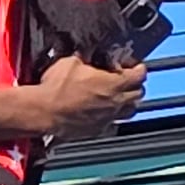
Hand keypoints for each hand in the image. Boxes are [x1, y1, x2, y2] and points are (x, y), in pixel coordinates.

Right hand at [29, 54, 145, 141]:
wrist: (44, 112)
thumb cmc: (57, 88)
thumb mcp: (70, 62)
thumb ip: (84, 58)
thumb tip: (85, 54)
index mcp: (114, 84)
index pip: (140, 75)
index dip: (139, 68)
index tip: (135, 66)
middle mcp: (116, 103)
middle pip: (139, 94)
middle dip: (135, 85)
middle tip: (126, 80)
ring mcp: (108, 118)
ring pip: (130, 111)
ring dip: (127, 102)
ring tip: (118, 96)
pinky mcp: (98, 130)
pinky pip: (112, 124)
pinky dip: (111, 117)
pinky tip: (101, 111)